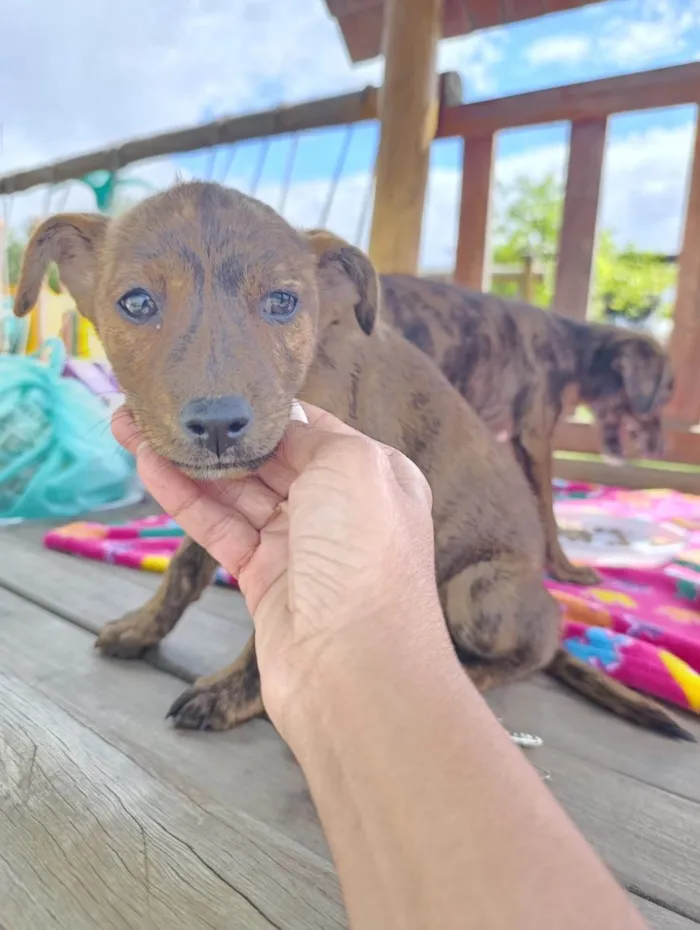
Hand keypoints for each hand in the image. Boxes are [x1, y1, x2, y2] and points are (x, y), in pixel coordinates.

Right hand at [112, 403, 443, 738]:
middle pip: (267, 458)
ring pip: (234, 492)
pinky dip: (184, 498)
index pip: (310, 428)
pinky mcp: (261, 579)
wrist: (354, 667)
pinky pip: (219, 528)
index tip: (213, 383)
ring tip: (132, 426)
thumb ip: (309, 435)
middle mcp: (338, 506)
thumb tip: (277, 422)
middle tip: (157, 404)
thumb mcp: (352, 465)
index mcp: (372, 474)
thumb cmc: (365, 552)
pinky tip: (148, 466)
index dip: (261, 406)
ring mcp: (299, 545)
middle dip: (215, 432)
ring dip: (187, 461)